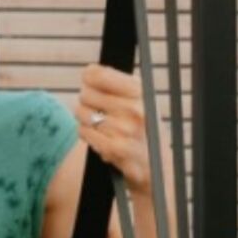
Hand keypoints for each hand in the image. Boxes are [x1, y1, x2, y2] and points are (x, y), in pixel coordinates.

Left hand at [74, 63, 152, 197]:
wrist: (155, 165)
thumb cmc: (142, 126)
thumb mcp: (139, 98)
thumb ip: (115, 82)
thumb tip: (88, 71)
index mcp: (140, 93)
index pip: (99, 74)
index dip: (88, 76)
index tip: (88, 79)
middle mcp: (134, 110)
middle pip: (86, 93)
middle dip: (87, 100)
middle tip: (99, 108)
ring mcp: (124, 130)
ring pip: (81, 112)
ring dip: (86, 118)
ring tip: (102, 124)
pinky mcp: (114, 148)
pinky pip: (83, 131)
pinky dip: (87, 133)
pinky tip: (101, 136)